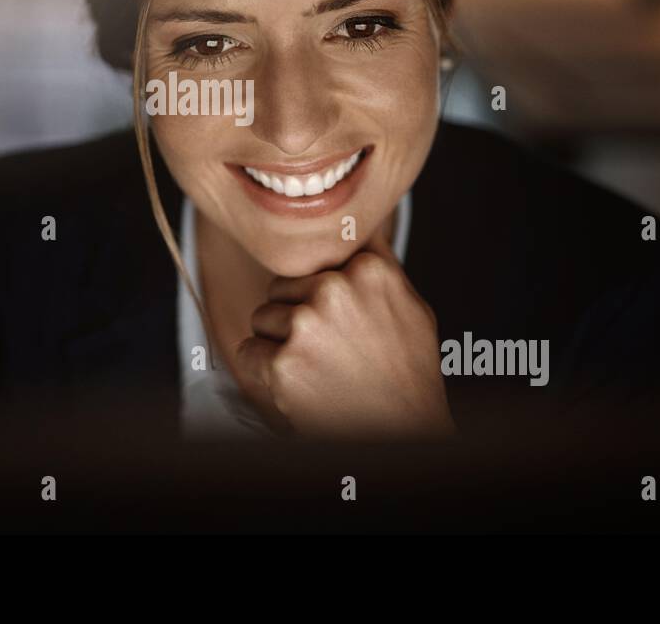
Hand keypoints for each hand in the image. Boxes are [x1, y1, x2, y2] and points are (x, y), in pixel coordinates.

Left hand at [231, 232, 454, 438]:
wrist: (403, 434)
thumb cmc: (409, 374)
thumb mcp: (411, 306)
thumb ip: (379, 263)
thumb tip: (360, 223)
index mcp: (368, 269)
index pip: (315, 261)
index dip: (321, 293)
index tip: (339, 318)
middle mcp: (335, 289)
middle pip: (282, 287)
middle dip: (294, 316)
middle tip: (328, 350)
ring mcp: (306, 325)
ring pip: (262, 317)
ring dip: (278, 343)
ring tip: (316, 368)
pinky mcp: (282, 361)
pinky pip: (248, 351)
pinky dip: (263, 371)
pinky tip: (298, 384)